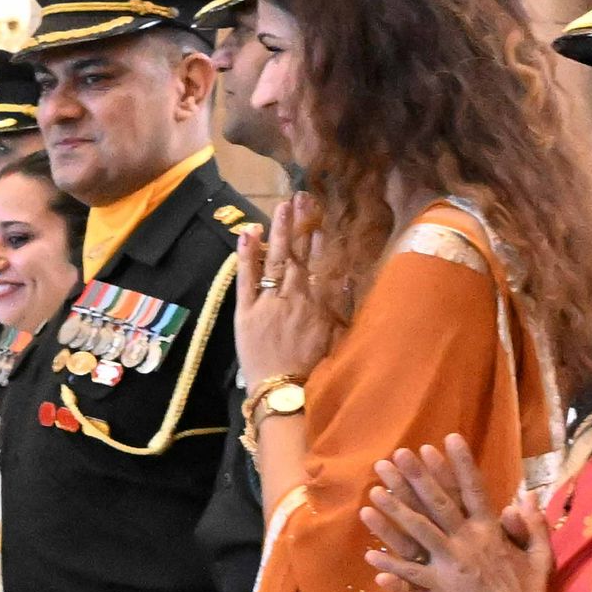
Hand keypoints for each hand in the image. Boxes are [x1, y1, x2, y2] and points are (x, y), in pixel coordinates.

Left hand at [233, 193, 341, 392]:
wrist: (285, 393)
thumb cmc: (313, 372)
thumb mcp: (335, 340)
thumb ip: (340, 309)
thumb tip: (346, 282)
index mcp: (316, 304)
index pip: (318, 264)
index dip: (318, 240)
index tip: (319, 219)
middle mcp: (294, 297)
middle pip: (297, 255)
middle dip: (299, 225)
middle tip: (301, 198)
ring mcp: (268, 302)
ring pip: (275, 259)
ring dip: (278, 231)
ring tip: (281, 206)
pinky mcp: (246, 312)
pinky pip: (245, 278)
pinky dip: (246, 255)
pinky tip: (247, 233)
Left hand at [361, 435, 551, 591]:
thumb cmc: (531, 591)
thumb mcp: (539, 553)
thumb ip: (532, 523)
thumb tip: (525, 497)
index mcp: (491, 530)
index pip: (473, 488)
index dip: (459, 463)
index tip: (447, 438)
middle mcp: (468, 541)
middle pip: (438, 502)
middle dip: (417, 477)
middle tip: (398, 455)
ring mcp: (452, 564)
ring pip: (418, 532)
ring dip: (395, 512)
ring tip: (374, 492)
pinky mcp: (442, 587)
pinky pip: (412, 574)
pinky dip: (391, 565)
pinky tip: (370, 555)